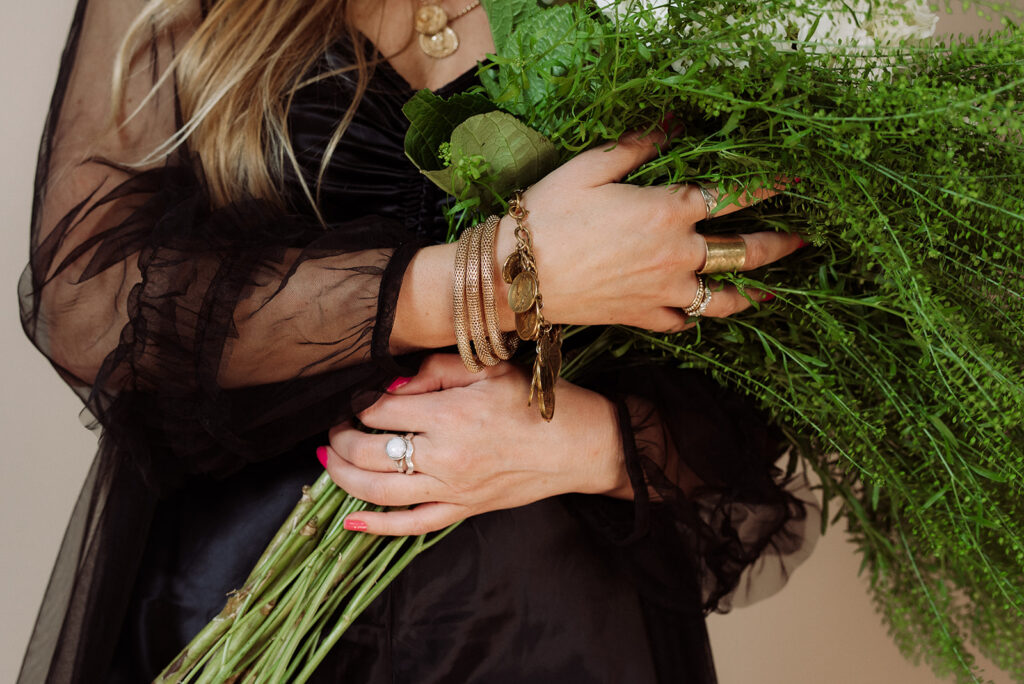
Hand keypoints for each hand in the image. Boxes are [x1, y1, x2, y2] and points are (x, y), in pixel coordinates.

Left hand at [318, 354, 628, 535]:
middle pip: (370, 452)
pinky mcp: (463, 510)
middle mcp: (446, 457)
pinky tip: (350, 522)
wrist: (580, 445)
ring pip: (380, 491)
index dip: (359, 403)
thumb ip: (435, 371)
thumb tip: (393, 385)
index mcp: (451, 415)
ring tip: (328, 461)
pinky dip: (378, 527)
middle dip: (341, 438)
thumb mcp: (488, 369)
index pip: (381, 411)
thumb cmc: (535, 402)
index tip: (358, 398)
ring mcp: (453, 489)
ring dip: (344, 478)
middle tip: (335, 428)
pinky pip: (413, 526)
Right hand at [492, 128, 804, 331]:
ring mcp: (664, 293)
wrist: (516, 277)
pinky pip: (684, 323)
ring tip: (774, 291)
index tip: (792, 179)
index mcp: (670, 212)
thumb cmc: (547, 215)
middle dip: (779, 244)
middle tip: (803, 239)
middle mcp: (678, 255)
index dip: (766, 184)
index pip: (734, 195)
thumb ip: (639, 147)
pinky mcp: (643, 317)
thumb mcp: (591, 167)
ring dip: (754, 293)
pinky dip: (696, 318)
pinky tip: (702, 312)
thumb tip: (672, 126)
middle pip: (744, 252)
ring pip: (724, 298)